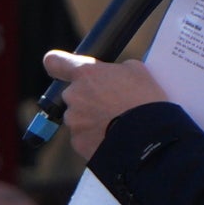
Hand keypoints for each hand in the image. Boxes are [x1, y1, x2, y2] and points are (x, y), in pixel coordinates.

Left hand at [40, 51, 168, 161]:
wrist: (149, 139)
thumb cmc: (145, 101)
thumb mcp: (137, 72)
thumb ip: (115, 70)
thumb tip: (113, 76)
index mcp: (85, 73)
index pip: (54, 61)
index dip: (59, 65)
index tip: (62, 69)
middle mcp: (73, 96)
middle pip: (74, 95)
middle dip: (89, 99)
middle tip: (112, 106)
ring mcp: (74, 121)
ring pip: (79, 118)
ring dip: (92, 120)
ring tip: (117, 124)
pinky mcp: (78, 143)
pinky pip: (84, 138)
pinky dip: (95, 138)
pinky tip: (114, 138)